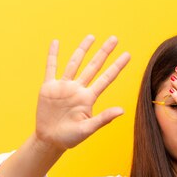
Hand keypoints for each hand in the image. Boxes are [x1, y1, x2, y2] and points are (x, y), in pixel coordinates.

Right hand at [35, 34, 130, 150]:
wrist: (50, 140)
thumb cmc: (70, 138)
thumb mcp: (88, 129)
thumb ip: (103, 118)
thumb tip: (122, 110)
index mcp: (88, 98)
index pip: (106, 79)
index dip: (117, 66)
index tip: (127, 55)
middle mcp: (78, 89)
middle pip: (93, 66)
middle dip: (104, 52)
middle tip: (114, 38)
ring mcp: (63, 87)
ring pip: (74, 63)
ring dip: (82, 50)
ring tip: (91, 37)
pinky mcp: (49, 88)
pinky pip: (51, 68)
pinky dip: (53, 55)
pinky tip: (56, 42)